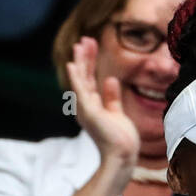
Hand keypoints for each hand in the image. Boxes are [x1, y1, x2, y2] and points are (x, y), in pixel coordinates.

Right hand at [66, 36, 139, 170]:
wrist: (122, 156)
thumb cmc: (121, 140)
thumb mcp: (117, 113)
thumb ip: (113, 97)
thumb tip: (111, 79)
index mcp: (93, 106)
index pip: (90, 79)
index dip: (90, 62)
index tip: (92, 45)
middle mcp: (86, 107)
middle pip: (84, 77)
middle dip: (85, 58)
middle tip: (85, 39)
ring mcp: (86, 109)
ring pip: (80, 80)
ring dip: (80, 62)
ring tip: (80, 45)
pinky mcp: (89, 112)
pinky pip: (80, 91)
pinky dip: (75, 78)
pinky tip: (72, 65)